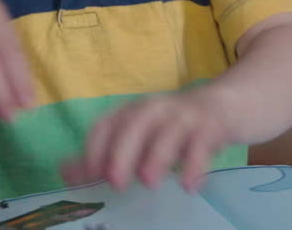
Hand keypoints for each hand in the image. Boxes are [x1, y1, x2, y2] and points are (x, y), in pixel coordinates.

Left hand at [60, 91, 232, 192]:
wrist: (228, 105)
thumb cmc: (174, 128)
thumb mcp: (140, 137)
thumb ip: (105, 155)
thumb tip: (64, 171)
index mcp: (133, 112)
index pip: (107, 123)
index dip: (95, 147)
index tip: (88, 175)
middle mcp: (155, 109)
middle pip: (134, 123)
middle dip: (122, 151)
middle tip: (115, 182)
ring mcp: (184, 115)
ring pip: (168, 130)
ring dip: (157, 155)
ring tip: (149, 182)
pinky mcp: (211, 125)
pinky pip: (202, 142)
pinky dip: (195, 163)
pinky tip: (190, 185)